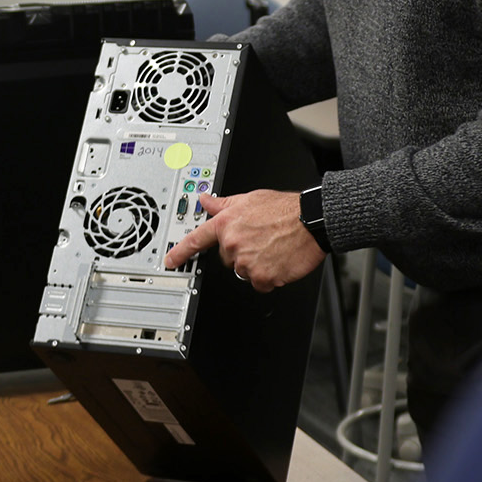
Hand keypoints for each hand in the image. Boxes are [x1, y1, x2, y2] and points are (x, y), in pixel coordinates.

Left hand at [161, 189, 323, 292]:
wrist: (311, 221)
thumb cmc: (285, 209)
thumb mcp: (250, 198)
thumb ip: (224, 203)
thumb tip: (206, 199)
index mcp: (227, 223)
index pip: (196, 239)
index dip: (180, 252)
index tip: (170, 262)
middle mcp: (233, 244)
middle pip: (227, 258)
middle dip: (240, 252)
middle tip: (259, 240)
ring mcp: (247, 262)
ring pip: (243, 271)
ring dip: (255, 264)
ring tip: (271, 248)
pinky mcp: (263, 277)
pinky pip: (260, 283)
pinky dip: (268, 276)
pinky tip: (278, 260)